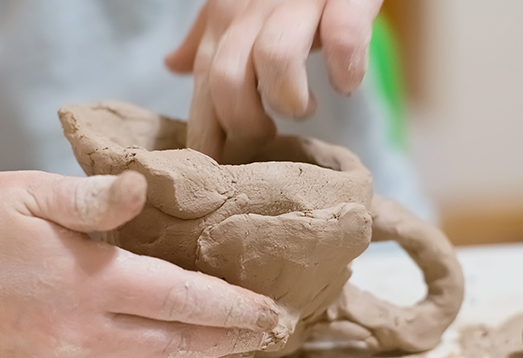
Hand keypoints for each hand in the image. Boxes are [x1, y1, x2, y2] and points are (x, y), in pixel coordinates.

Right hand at [0, 170, 279, 357]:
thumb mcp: (31, 192)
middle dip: (232, 341)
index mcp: (89, 283)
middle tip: (271, 334)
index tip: (271, 310)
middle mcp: (84, 334)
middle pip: (179, 345)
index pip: (183, 301)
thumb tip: (140, 187)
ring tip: (239, 356)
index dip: (233, 308)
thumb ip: (92, 197)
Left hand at [166, 0, 382, 162]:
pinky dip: (346, 67)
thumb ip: (208, 37)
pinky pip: (342, 36)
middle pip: (229, 82)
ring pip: (274, 59)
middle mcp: (254, 13)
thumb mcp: (239, 5)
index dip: (206, 138)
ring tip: (305, 109)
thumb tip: (173, 65)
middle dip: (247, 125)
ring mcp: (299, 5)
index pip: (203, 90)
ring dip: (289, 100)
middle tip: (270, 138)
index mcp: (225, 22)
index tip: (214, 176)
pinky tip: (348, 84)